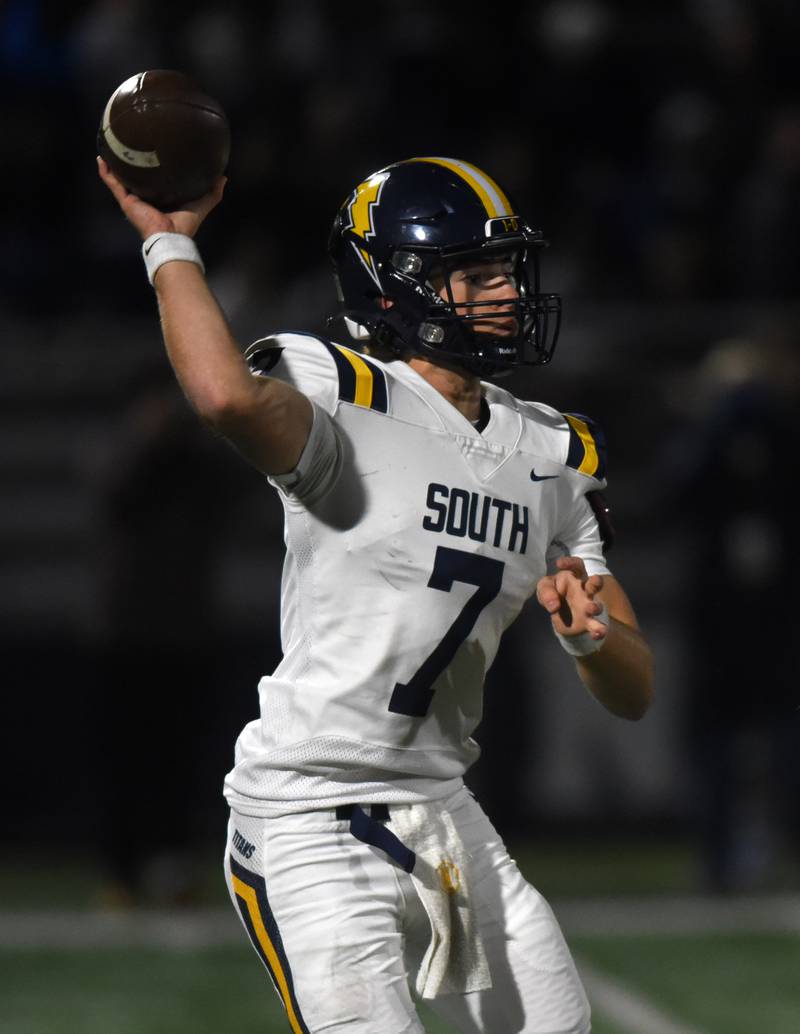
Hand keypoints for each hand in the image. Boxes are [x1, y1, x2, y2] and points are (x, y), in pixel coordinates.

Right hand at [96, 156, 225, 239]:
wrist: (172, 237)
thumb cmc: (185, 225)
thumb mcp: (201, 204)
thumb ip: (212, 192)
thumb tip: (223, 177)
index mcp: (160, 198)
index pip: (155, 180)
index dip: (153, 167)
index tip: (152, 151)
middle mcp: (145, 198)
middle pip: (136, 177)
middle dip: (131, 162)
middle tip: (129, 143)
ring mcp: (133, 199)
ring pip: (120, 178)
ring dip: (114, 164)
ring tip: (110, 146)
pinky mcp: (126, 201)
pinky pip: (112, 183)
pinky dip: (106, 171)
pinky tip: (101, 157)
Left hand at [536, 556, 606, 641]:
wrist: (562, 615)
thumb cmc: (554, 593)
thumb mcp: (546, 588)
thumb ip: (546, 592)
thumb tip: (553, 606)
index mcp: (575, 577)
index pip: (576, 566)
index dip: (570, 562)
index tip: (559, 563)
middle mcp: (585, 590)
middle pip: (594, 583)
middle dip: (596, 582)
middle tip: (595, 581)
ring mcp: (589, 606)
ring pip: (597, 605)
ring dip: (596, 607)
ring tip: (592, 609)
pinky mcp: (590, 622)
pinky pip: (597, 626)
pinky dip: (599, 630)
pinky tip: (598, 634)